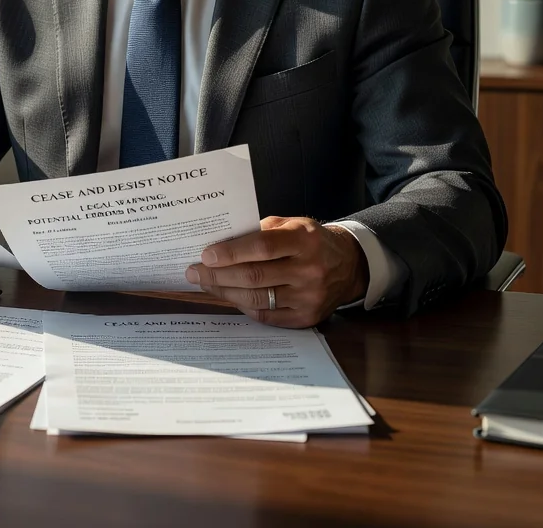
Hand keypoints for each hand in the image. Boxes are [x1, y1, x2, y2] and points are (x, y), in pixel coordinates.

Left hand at [184, 216, 368, 327]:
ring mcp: (309, 298)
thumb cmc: (310, 240)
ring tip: (205, 283)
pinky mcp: (307, 318)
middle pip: (254, 276)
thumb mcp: (291, 224)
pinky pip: (267, 316)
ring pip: (257, 299)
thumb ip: (259, 231)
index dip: (231, 252)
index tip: (206, 255)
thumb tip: (220, 241)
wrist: (349, 266)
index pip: (262, 247)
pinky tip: (228, 296)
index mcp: (304, 240)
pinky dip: (243, 306)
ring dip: (225, 292)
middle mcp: (309, 270)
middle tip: (193, 272)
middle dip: (218, 275)